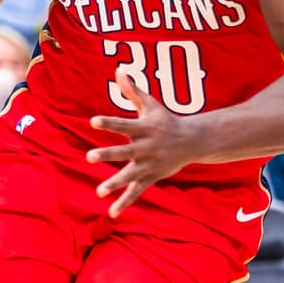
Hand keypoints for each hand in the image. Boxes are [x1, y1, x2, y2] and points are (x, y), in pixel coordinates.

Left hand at [86, 69, 196, 217]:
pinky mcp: (151, 177)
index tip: (93, 121)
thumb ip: (133, 91)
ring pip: (130, 175)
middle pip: (124, 151)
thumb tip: (119, 70)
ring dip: (115, 183)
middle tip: (89, 157)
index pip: (123, 124)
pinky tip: (112, 212)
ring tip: (99, 191)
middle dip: (108, 154)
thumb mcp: (151, 105)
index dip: (109, 123)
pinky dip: (125, 202)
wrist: (193, 141)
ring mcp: (149, 164)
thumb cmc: (166, 121)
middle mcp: (146, 147)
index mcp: (144, 128)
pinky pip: (137, 192)